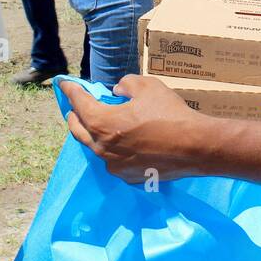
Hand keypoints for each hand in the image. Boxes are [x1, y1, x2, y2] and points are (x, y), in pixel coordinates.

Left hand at [59, 76, 206, 183]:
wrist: (196, 148)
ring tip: (98, 122)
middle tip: (74, 105)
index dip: (71, 91)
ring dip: (93, 133)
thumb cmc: (171, 114)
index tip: (65, 84)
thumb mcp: (147, 86)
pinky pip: (112, 160)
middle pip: (78, 130)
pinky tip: (120, 141)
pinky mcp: (128, 176)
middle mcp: (102, 148)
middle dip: (74, 115)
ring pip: (95, 147)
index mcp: (102, 123)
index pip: (78, 104)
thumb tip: (116, 91)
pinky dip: (111, 148)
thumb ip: (125, 84)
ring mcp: (114, 166)